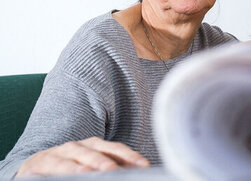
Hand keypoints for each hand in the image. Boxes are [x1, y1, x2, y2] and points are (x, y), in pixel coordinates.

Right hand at [16, 137, 149, 176]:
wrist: (36, 167)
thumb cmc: (72, 167)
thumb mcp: (93, 166)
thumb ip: (112, 168)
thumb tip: (136, 172)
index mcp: (95, 146)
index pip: (116, 149)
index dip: (130, 157)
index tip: (144, 166)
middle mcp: (78, 146)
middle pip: (96, 152)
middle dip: (107, 161)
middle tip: (115, 170)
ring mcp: (59, 154)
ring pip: (74, 158)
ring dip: (84, 165)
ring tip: (92, 172)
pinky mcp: (40, 164)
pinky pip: (53, 166)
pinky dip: (62, 170)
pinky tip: (69, 175)